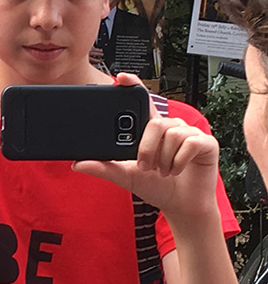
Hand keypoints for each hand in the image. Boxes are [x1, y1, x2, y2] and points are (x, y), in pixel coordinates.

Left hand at [72, 74, 220, 222]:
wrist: (180, 205)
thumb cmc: (155, 186)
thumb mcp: (124, 176)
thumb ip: (103, 168)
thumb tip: (77, 164)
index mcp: (151, 129)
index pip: (142, 101)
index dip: (134, 86)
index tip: (121, 78)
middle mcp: (171, 126)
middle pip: (155, 123)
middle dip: (146, 149)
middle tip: (144, 166)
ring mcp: (189, 133)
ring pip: (171, 135)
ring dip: (163, 160)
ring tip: (162, 170)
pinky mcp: (206, 143)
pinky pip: (189, 144)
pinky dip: (178, 162)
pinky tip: (177, 170)